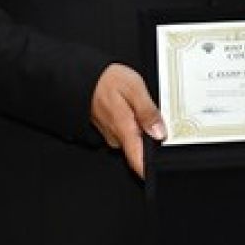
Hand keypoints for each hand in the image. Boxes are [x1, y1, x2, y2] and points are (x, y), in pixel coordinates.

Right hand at [91, 63, 165, 177]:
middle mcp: (115, 136)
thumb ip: (148, 112)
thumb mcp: (134, 88)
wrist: (83, 76)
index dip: (150, 168)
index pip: (138, 162)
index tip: (161, 165)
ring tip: (138, 105)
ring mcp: (110, 134)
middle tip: (152, 114)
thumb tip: (160, 132)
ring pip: (132, 138)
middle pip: (140, 148)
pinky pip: (124, 130)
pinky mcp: (107, 129)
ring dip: (139, 126)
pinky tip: (129, 106)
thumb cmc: (106, 80)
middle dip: (150, 134)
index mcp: (124, 129)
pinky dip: (130, 120)